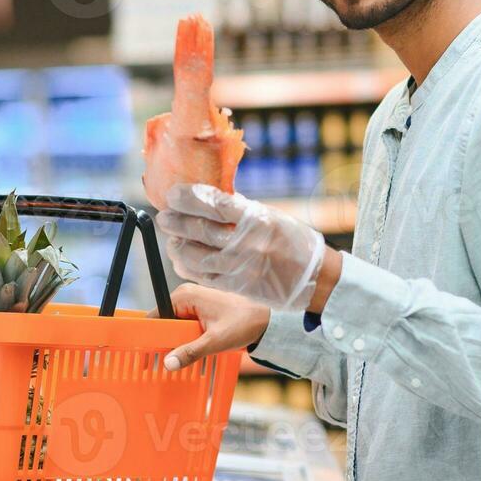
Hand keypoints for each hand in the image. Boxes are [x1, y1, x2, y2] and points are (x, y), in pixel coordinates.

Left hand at [156, 184, 325, 310]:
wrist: (316, 278)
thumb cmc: (294, 242)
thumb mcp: (271, 217)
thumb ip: (241, 210)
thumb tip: (208, 198)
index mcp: (256, 219)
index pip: (214, 204)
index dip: (189, 198)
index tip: (173, 194)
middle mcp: (247, 243)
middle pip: (201, 230)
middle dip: (177, 222)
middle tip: (164, 216)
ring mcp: (241, 267)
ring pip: (197, 256)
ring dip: (178, 246)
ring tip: (171, 239)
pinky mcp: (238, 286)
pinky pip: (204, 277)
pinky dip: (188, 267)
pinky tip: (180, 259)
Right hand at [157, 283, 270, 370]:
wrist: (265, 322)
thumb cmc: (243, 324)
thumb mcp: (215, 341)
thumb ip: (190, 352)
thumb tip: (169, 363)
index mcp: (185, 296)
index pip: (156, 315)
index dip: (151, 336)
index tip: (147, 355)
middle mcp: (186, 295)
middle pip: (165, 322)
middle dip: (165, 342)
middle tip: (163, 363)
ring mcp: (194, 303)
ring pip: (175, 326)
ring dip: (177, 343)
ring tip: (178, 359)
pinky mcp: (201, 311)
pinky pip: (186, 326)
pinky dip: (187, 340)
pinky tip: (190, 353)